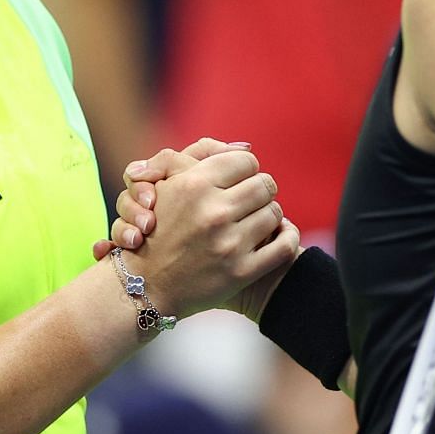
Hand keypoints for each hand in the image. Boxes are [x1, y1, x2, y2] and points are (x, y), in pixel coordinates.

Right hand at [95, 143, 298, 317]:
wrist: (147, 285)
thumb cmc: (157, 227)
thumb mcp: (166, 183)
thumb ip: (199, 154)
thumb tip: (246, 148)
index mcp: (194, 185)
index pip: (247, 161)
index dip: (246, 170)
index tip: (240, 180)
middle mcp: (212, 213)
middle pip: (265, 185)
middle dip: (260, 191)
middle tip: (251, 200)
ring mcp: (228, 244)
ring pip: (275, 213)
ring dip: (269, 214)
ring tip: (256, 219)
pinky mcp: (241, 272)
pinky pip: (285, 245)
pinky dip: (287, 236)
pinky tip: (280, 234)